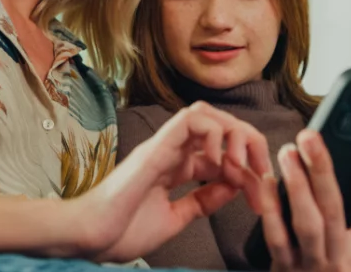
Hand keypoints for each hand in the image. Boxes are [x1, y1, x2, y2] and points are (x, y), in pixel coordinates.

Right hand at [70, 101, 273, 262]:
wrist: (88, 238)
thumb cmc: (120, 231)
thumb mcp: (175, 218)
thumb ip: (202, 202)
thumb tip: (233, 186)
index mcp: (175, 166)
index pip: (221, 151)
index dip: (247, 169)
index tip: (259, 197)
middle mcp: (171, 150)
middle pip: (220, 124)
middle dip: (249, 143)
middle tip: (262, 173)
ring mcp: (163, 145)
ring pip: (207, 113)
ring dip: (233, 134)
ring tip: (239, 166)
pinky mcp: (156, 147)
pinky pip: (191, 119)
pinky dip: (214, 134)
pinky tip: (218, 163)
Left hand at [259, 129, 350, 271]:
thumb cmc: (347, 265)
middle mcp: (343, 257)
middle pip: (334, 208)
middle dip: (322, 169)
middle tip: (309, 136)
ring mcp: (313, 265)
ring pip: (306, 222)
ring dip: (296, 184)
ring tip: (288, 152)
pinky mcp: (285, 268)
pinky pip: (276, 236)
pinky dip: (271, 207)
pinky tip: (268, 181)